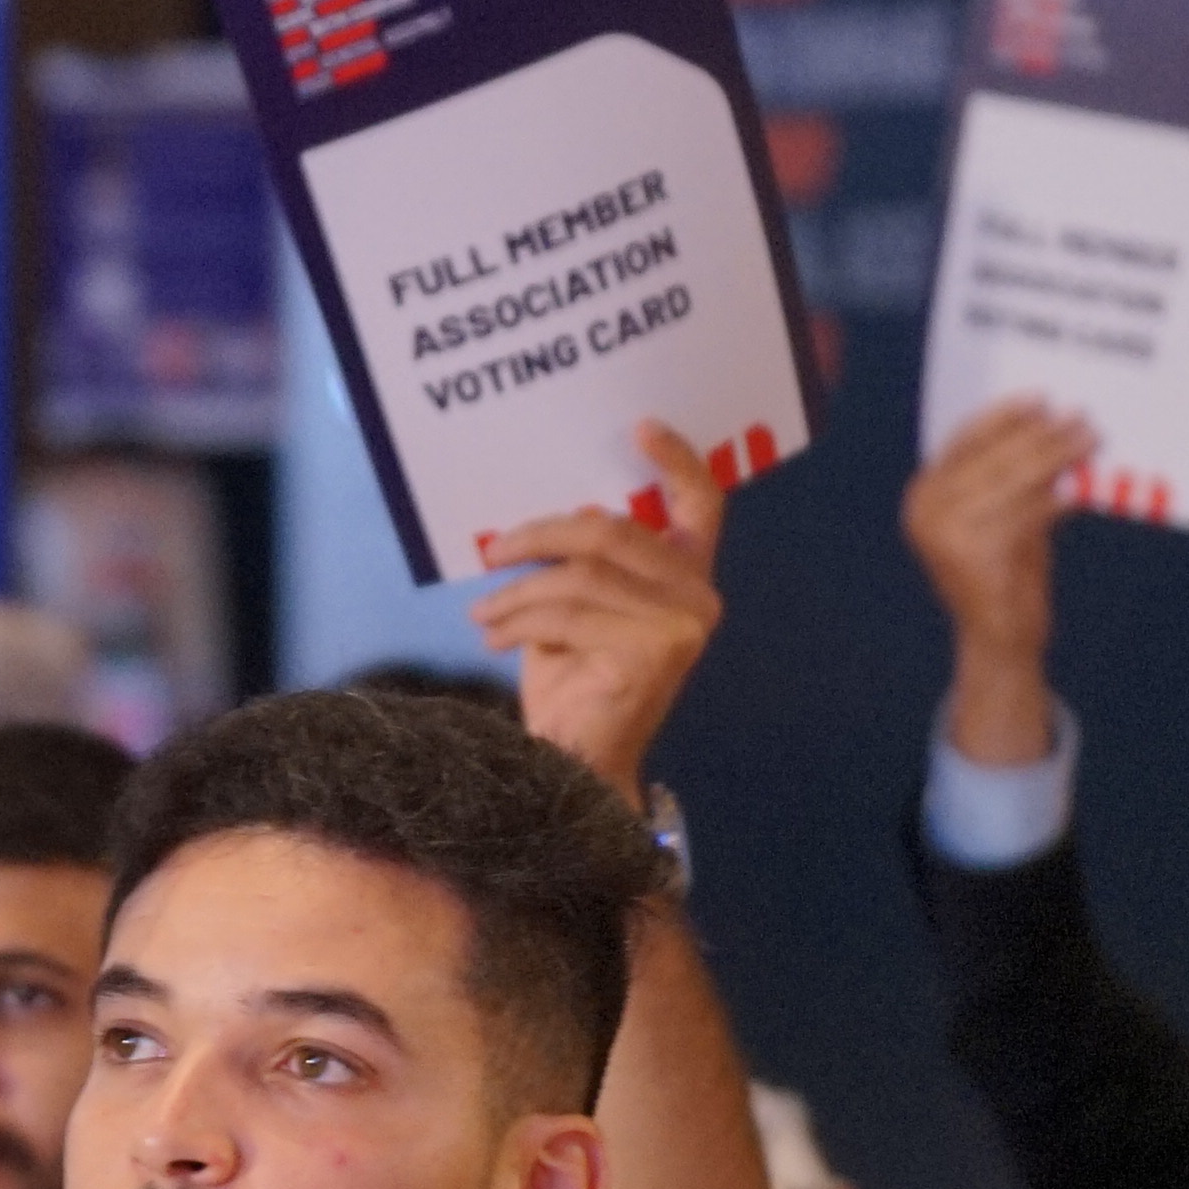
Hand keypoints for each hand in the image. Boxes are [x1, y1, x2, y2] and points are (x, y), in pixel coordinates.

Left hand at [478, 420, 725, 811]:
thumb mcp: (573, 609)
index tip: (639, 425)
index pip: (701, 504)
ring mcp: (684, 621)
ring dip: (518, 593)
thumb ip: (579, 563)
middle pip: (611, 530)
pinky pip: (568, 611)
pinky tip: (496, 639)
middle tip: (492, 552)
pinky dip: (519, 622)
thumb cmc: (574, 686)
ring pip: (579, 574)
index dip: (677, 458)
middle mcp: (698, 595)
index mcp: (686, 576)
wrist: (575, 763)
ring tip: (487, 616)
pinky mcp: (656, 647)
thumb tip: (538, 524)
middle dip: (539, 534)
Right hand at [904, 399, 1092, 763]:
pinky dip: (1060, 496)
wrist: (997, 638)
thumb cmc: (1003, 571)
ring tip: (1090, 441)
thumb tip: (1051, 426)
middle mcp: (927, 513)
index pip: (963, 441)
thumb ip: (1008, 477)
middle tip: (1081, 417)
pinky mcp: (979, 556)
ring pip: (1015, 479)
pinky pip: (1030, 512)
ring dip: (1058, 456)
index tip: (1041, 398)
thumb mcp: (998, 516)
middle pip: (993, 456)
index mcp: (922, 497)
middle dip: (1042, 434)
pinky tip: (1082, 486)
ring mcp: (949, 535)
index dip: (1003, 416)